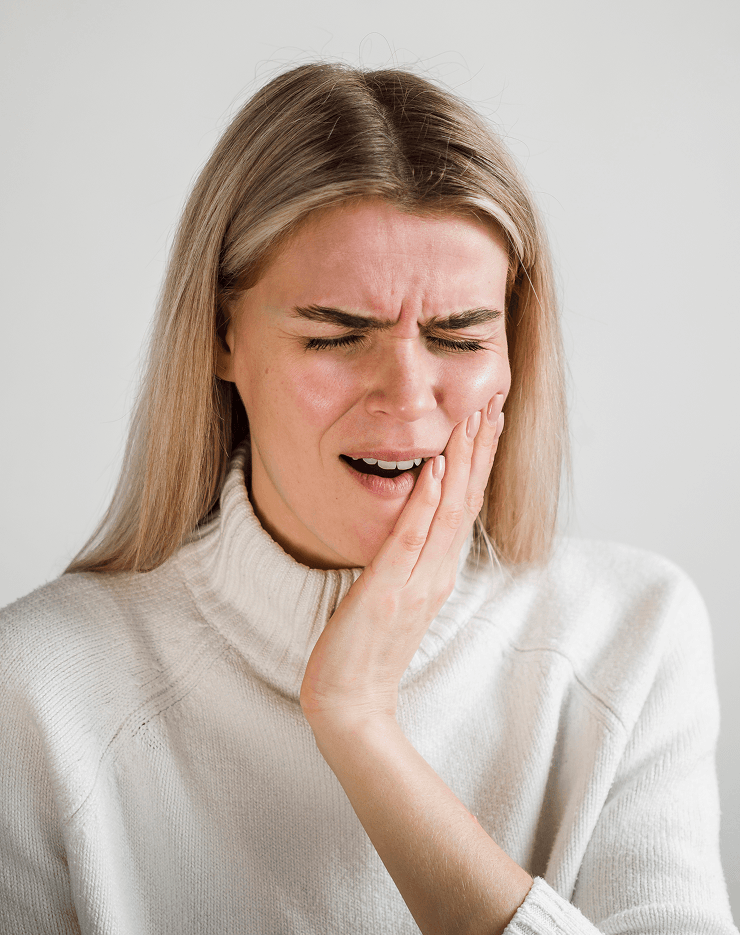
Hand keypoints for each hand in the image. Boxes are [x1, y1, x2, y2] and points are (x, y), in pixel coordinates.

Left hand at [299, 392, 505, 728]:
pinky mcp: (387, 594)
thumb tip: (414, 524)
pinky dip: (425, 503)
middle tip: (494, 400)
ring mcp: (415, 584)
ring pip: (447, 513)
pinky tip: (436, 468)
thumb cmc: (367, 651)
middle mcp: (436, 574)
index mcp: (437, 572)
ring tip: (474, 418)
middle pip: (466, 501)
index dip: (478, 460)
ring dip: (463, 462)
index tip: (488, 417)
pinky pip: (410, 541)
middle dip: (480, 448)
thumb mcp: (395, 596)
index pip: (464, 506)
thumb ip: (410, 561)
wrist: (350, 705)